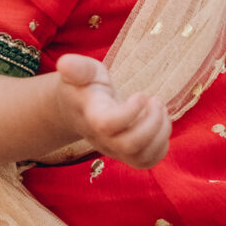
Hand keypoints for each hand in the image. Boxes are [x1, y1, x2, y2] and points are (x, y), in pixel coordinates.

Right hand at [48, 52, 171, 168]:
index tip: (140, 94)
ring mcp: (115, 149)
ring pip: (142, 157)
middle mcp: (103, 138)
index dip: (130, 111)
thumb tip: (64, 63)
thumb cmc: (84, 86)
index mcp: (92, 116)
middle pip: (129, 145)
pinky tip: (160, 123)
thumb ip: (77, 68)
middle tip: (155, 101)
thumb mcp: (82, 72)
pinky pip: (148, 161)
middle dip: (152, 123)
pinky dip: (162, 145)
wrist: (79, 109)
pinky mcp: (127, 154)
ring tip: (160, 110)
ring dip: (161, 133)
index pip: (107, 124)